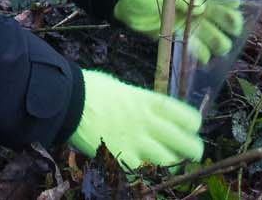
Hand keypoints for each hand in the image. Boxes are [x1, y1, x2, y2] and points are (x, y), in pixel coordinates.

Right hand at [68, 70, 202, 169]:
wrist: (68, 100)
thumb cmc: (93, 89)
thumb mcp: (126, 90)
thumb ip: (143, 104)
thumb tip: (152, 114)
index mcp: (150, 102)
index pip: (187, 117)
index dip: (194, 124)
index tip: (192, 127)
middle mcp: (148, 123)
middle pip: (185, 143)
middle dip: (193, 150)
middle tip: (193, 152)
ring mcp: (135, 142)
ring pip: (168, 162)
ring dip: (171, 163)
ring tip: (169, 162)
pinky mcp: (120, 158)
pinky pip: (142, 171)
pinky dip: (144, 171)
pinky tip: (142, 166)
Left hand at [114, 0, 242, 64]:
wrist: (124, 1)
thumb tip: (202, 9)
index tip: (235, 5)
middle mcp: (197, 5)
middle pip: (222, 15)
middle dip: (230, 23)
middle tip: (233, 31)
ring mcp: (189, 22)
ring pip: (211, 34)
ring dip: (218, 41)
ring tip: (220, 48)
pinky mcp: (179, 36)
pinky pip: (196, 47)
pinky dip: (201, 53)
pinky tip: (204, 57)